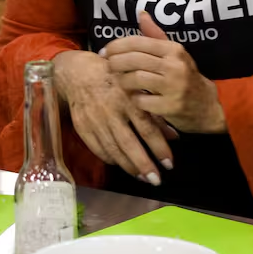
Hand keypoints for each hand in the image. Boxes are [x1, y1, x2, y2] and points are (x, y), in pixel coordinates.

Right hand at [53, 47, 175, 185]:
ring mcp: (95, 120)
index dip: (159, 148)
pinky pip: (97, 149)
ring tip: (142, 178)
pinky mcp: (82, 126)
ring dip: (129, 167)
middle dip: (144, 165)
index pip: (147, 129)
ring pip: (113, 150)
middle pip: (129, 144)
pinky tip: (121, 165)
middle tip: (156, 180)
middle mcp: (111, 111)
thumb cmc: (114, 79)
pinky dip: (110, 159)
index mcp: (128, 99)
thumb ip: (155, 113)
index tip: (169, 164)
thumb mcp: (137, 89)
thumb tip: (173, 136)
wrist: (78, 73)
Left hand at [102, 13, 224, 133]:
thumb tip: (141, 14)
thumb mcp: (174, 53)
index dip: (117, 46)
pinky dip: (133, 99)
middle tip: (108, 66)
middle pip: (134, 60)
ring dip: (122, 80)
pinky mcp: (171, 106)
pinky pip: (141, 101)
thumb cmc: (184, 76)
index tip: (105, 51)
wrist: (206, 105)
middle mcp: (175, 66)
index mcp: (174, 49)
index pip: (138, 42)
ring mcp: (174, 87)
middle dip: (115, 63)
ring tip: (120, 81)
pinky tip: (134, 97)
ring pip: (135, 79)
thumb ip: (155, 35)